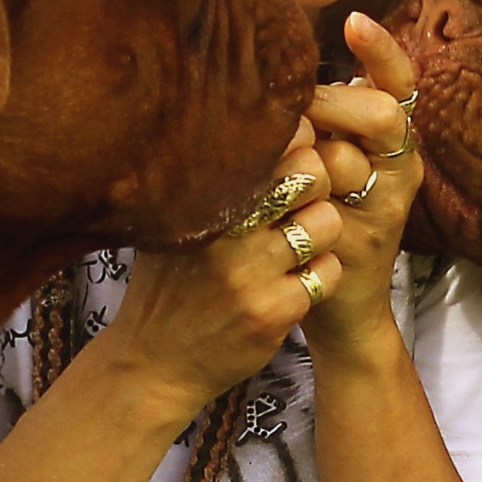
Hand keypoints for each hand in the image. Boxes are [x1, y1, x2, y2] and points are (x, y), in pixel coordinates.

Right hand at [91, 119, 343, 420]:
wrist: (153, 363)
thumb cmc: (168, 283)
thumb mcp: (170, 221)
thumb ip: (206, 177)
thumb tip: (246, 118)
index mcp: (201, 198)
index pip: (273, 140)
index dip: (295, 141)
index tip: (291, 153)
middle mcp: (225, 230)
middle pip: (311, 173)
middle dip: (316, 182)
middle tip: (300, 200)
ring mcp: (251, 273)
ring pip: (327, 222)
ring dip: (321, 232)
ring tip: (297, 244)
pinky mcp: (275, 312)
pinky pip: (328, 272)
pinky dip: (320, 276)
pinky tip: (294, 282)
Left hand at [299, 12, 422, 362]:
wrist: (338, 307)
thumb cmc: (319, 216)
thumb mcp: (326, 158)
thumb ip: (319, 116)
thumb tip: (276, 55)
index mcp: (393, 141)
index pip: (399, 83)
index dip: (381, 50)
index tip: (355, 20)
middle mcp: (400, 169)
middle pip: (376, 113)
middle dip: (328, 104)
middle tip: (289, 116)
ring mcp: (386, 208)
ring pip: (342, 160)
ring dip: (299, 160)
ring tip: (273, 173)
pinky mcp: (363, 245)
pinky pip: (322, 208)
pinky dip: (291, 202)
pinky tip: (268, 204)